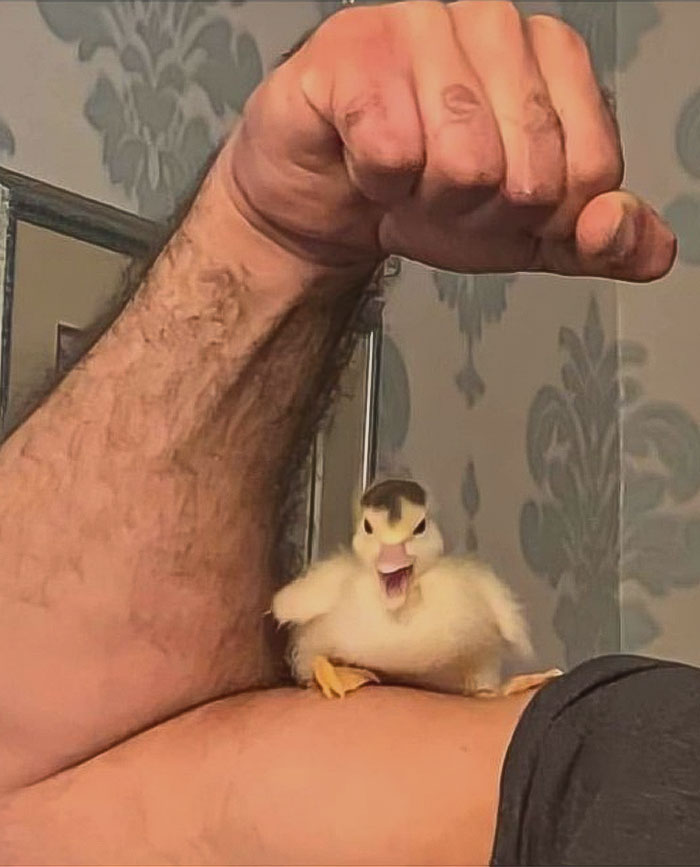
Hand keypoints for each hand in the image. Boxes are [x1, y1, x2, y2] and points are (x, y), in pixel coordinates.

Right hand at [225, 0, 674, 280]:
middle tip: (441, 193)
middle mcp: (495, 26)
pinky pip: (391, 150)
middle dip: (478, 215)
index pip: (590, 172)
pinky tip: (366, 160)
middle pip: (528, 175)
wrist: (333, 201)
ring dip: (424, 200)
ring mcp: (423, 27)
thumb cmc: (423, 198)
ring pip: (463, 163)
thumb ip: (595, 243)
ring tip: (404, 176)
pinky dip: (375, 182)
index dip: (539, 220)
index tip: (498, 205)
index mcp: (553, 60)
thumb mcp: (527, 234)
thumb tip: (635, 244)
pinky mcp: (355, 51)